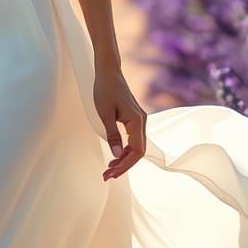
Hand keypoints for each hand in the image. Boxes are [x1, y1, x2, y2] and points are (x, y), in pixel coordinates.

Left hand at [93, 61, 146, 180]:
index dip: (125, 165)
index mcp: (137, 121)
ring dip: (124, 159)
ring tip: (109, 169)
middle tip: (107, 176)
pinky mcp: (135, 118)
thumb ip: (112, 135)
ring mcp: (140, 119)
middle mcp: (142, 121)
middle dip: (124, 165)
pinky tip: (115, 155)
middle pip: (138, 151)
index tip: (112, 174)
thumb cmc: (105, 89)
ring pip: (136, 146)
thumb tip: (118, 154)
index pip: (136, 151)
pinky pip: (134, 139)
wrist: (108, 71)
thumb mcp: (105, 114)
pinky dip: (125, 149)